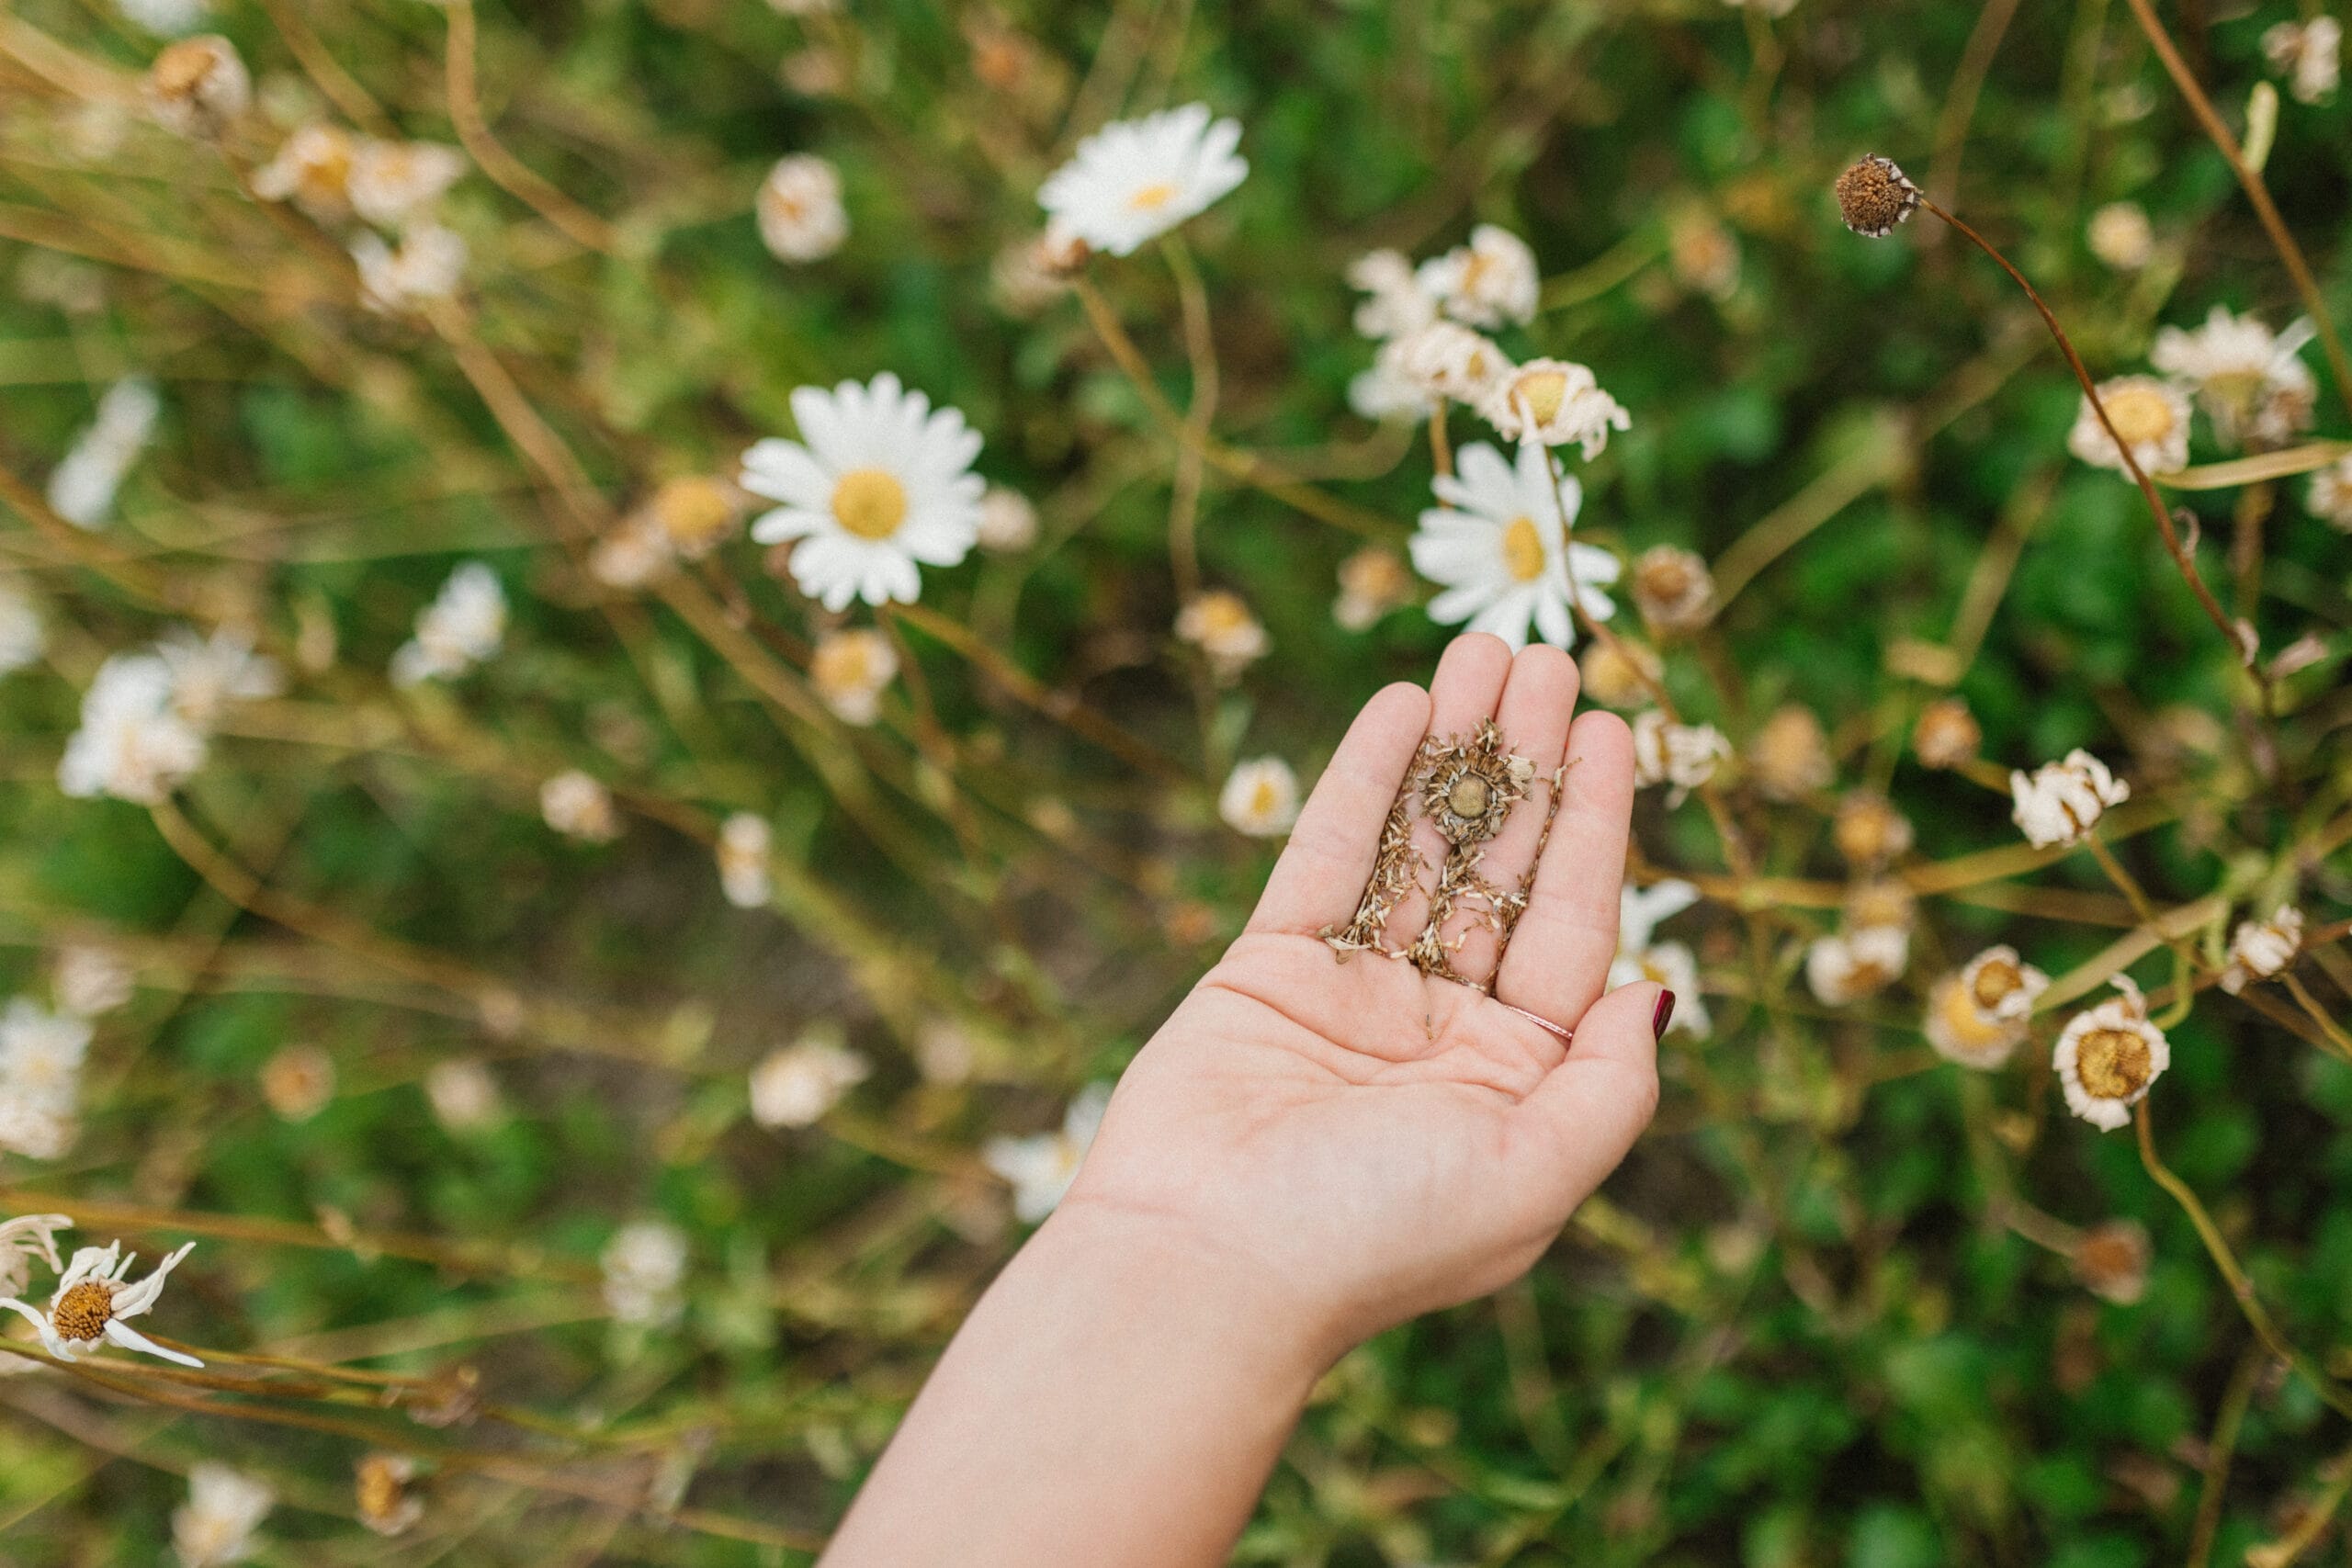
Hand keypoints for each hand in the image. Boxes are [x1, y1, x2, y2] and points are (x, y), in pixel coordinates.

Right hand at [1066, 633, 1663, 1364]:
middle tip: (1551, 659)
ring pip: (1417, 847)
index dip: (1595, 824)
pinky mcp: (1266, 969)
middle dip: (1528, 765)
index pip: (1572, 927)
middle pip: (1499, 869)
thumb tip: (1658, 991)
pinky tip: (1406, 706)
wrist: (1203, 1267)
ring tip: (1485, 651)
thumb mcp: (1535, 1173)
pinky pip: (1328, 857)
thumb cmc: (1376, 1238)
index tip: (1615, 728)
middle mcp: (1439, 1031)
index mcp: (1512, 1081)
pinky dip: (1365, 780)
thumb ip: (1607, 1084)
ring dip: (1456, 751)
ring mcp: (1351, 995)